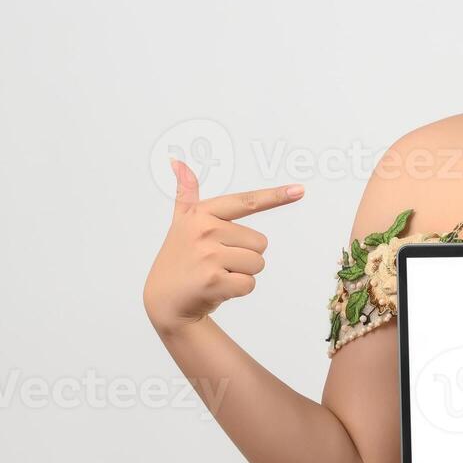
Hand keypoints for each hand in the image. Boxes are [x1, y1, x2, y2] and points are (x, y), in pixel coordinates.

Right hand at [142, 158, 303, 334]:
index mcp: (201, 213)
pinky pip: (249, 283)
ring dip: (243, 273)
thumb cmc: (179, 259)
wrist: (163, 300)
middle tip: (218, 262)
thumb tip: (177, 161)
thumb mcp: (181, 223)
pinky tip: (217, 289)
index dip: (275, 196)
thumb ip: (185, 193)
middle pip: (260, 242)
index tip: (300, 190)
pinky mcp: (213, 281)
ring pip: (258, 263)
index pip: (246, 202)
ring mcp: (208, 255)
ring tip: (216, 274)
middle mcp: (204, 230)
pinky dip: (238, 290)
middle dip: (245, 255)